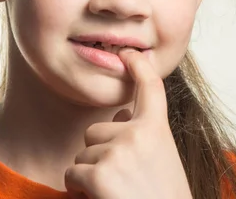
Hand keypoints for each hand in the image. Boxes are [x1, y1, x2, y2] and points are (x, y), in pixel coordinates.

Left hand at [64, 50, 191, 198]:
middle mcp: (138, 133)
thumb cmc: (163, 195)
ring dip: (91, 172)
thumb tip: (117, 118)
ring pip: (83, 153)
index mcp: (158, 128)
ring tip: (116, 191)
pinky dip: (79, 189)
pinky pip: (72, 173)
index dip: (138, 66)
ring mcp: (117, 151)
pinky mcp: (98, 174)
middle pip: (97, 129)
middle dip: (101, 152)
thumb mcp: (162, 158)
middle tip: (123, 178)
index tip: (129, 52)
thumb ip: (144, 134)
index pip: (149, 87)